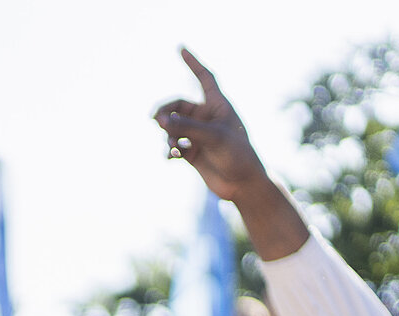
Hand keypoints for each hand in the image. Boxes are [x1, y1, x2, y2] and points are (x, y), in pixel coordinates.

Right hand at [154, 48, 268, 201]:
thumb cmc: (236, 155)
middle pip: (177, 106)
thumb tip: (160, 121)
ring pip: (171, 127)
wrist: (242, 183)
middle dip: (165, 112)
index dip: (193, 63)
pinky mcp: (191, 152)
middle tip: (156, 121)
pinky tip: (170, 157)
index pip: (204, 78)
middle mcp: (206, 117)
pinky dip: (168, 150)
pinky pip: (172, 145)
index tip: (180, 49)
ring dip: (168, 135)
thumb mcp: (213, 138)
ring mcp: (197, 134)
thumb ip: (186, 128)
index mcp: (218, 105)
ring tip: (173, 148)